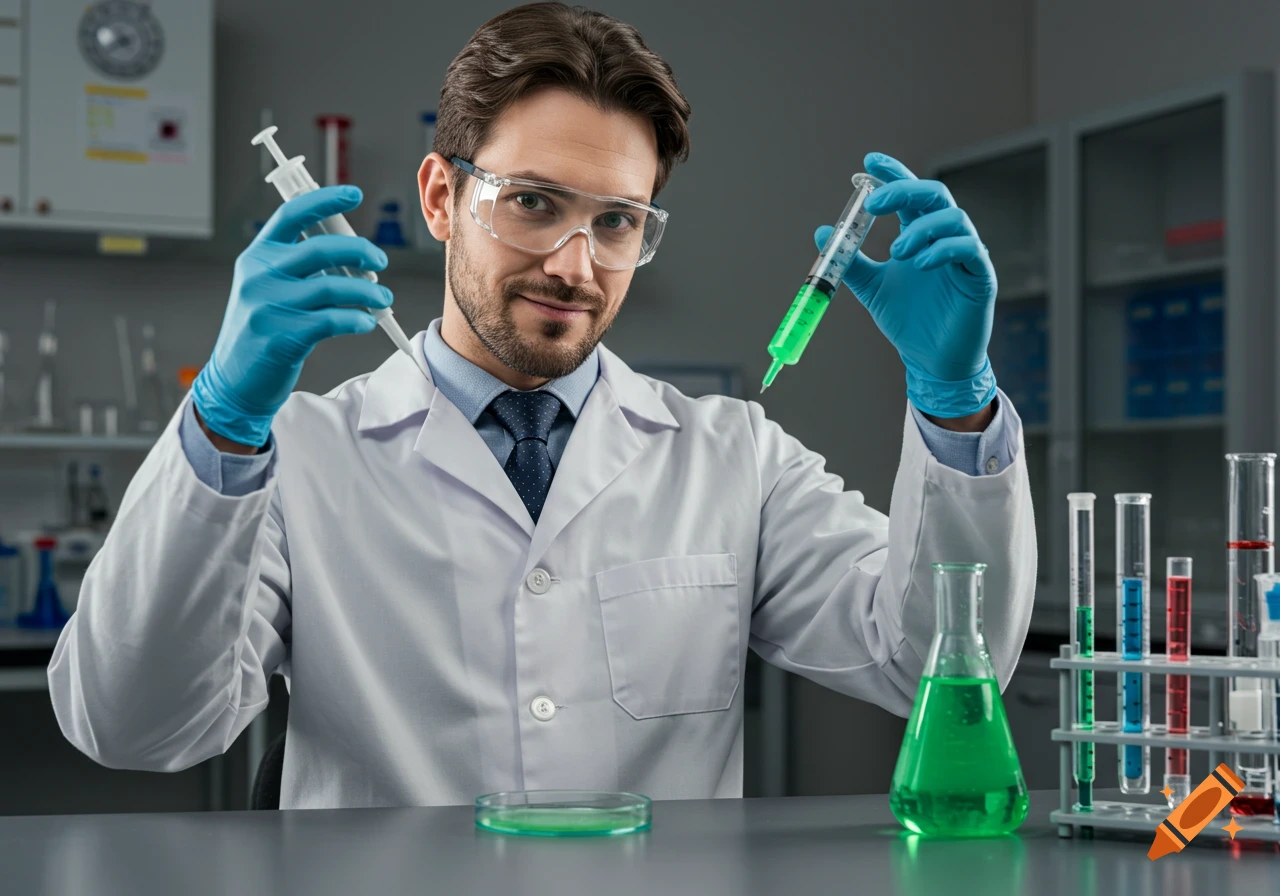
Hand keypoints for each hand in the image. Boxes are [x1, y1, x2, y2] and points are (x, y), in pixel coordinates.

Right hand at [191, 186, 391, 446]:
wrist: (234, 380)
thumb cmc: (262, 330)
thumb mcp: (268, 288)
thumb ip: (299, 266)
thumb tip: (352, 252)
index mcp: (258, 256)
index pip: (292, 215)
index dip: (325, 200)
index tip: (354, 194)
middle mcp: (259, 275)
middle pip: (321, 249)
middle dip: (360, 252)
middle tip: (380, 263)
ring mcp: (269, 305)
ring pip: (333, 286)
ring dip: (368, 292)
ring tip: (383, 299)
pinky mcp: (283, 335)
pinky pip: (333, 320)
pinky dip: (358, 319)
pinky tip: (367, 322)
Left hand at [814, 152, 997, 417]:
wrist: (930, 360)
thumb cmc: (909, 321)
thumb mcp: (872, 289)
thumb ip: (851, 261)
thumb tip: (823, 233)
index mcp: (921, 235)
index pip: (911, 194)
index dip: (893, 174)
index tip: (869, 162)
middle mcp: (944, 239)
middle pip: (934, 195)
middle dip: (905, 191)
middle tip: (875, 203)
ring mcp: (965, 255)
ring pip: (954, 219)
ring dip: (921, 228)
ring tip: (897, 251)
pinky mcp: (980, 276)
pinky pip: (969, 249)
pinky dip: (943, 250)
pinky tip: (920, 263)